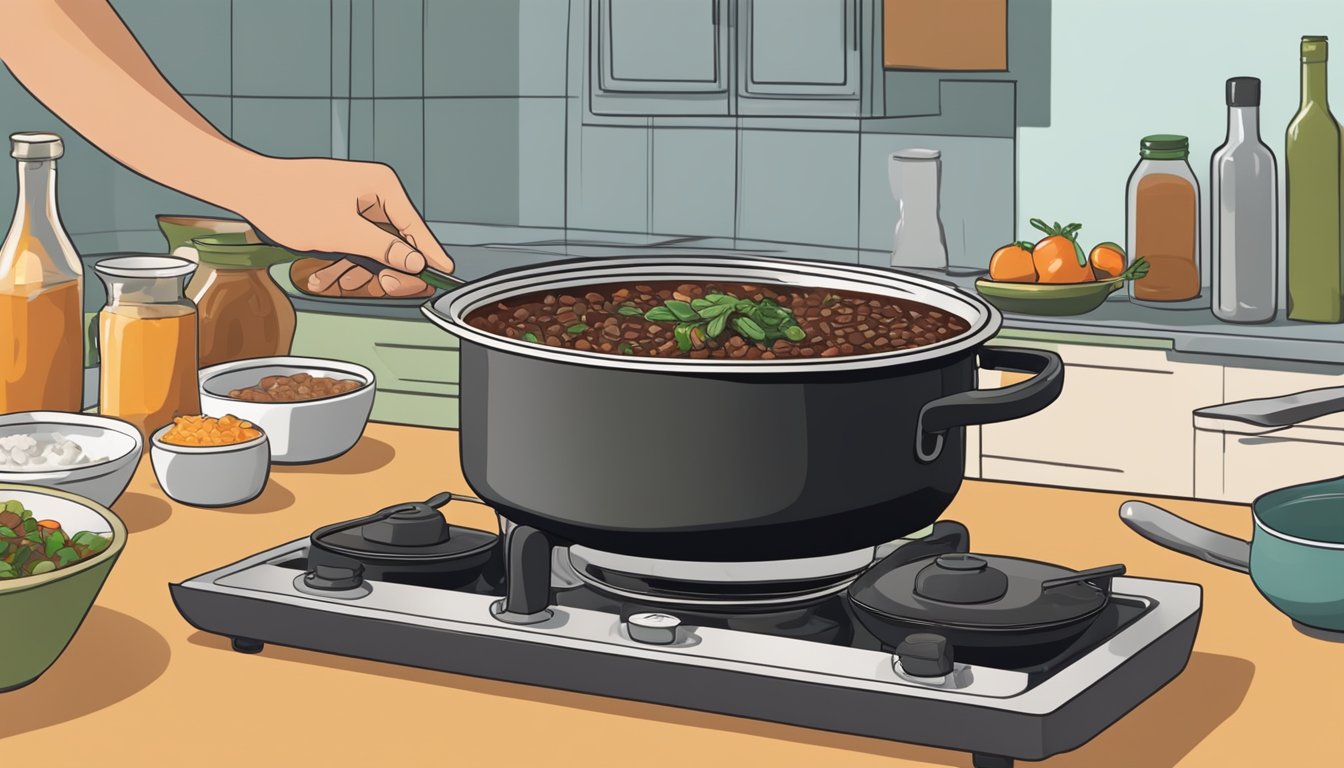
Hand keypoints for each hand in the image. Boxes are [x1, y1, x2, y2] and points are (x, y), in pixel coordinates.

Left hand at [235, 157, 451, 295]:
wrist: (250, 189)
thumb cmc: (290, 202)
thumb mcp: (342, 232)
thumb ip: (384, 249)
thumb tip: (417, 262)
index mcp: (382, 187)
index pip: (416, 228)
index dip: (429, 256)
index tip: (445, 276)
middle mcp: (375, 193)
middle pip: (397, 243)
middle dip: (382, 269)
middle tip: (379, 286)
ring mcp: (358, 205)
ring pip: (373, 251)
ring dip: (353, 271)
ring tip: (329, 280)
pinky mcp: (343, 215)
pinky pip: (353, 247)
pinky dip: (340, 264)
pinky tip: (322, 276)